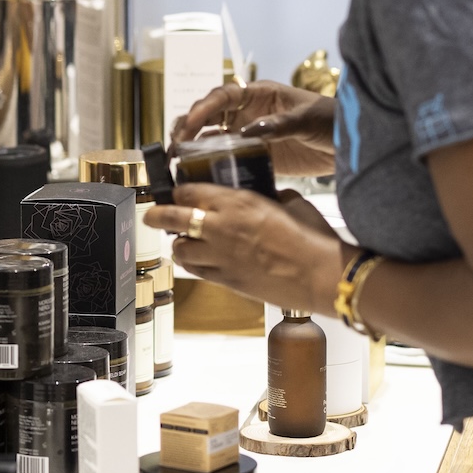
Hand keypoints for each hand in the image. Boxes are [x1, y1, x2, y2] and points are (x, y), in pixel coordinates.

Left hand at [146, 183, 345, 313]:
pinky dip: (191, 265)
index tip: (177, 192)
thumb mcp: (291, 203)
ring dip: (177, 244)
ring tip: (181, 242)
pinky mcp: (226, 280)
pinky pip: (195, 272)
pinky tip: (197, 262)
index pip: (190, 191)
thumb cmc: (312, 238)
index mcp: (237, 202)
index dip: (179, 191)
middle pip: (172, 218)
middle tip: (152, 215)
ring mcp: (220, 256)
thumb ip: (271, 197)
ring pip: (179, 249)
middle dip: (157, 215)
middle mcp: (221, 227)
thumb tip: (268, 196)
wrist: (320, 275)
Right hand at [172, 80, 336, 176]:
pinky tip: (199, 175)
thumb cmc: (329, 120)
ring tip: (178, 160)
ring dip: (194, 146)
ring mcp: (249, 135)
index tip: (190, 122)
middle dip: (188, 126)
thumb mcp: (306, 119)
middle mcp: (248, 113)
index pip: (223, 96)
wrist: (348, 145)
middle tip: (176, 145)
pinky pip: (227, 159)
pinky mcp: (255, 157)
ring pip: (213, 137)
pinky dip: (211, 166)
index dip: (204, 107)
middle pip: (209, 115)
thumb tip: (247, 131)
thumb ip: (278, 125)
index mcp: (258, 94)